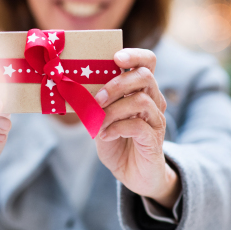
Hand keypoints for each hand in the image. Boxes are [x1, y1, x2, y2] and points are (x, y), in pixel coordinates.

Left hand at [95, 49, 180, 208]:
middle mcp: (154, 101)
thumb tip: (73, 86)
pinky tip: (105, 135)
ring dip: (114, 110)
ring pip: (142, 101)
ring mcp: (156, 120)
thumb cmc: (116, 141)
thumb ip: (95, 103)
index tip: (116, 58)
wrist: (134, 174)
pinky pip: (139, 126)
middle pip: (145, 77)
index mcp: (141, 90)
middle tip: (97, 99)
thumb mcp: (101, 118)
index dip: (135, 55)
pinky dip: (117, 128)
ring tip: (98, 122)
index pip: (148, 62)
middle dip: (117, 84)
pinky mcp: (155, 140)